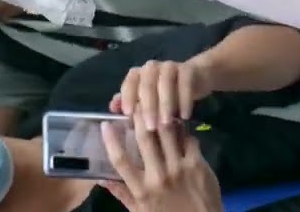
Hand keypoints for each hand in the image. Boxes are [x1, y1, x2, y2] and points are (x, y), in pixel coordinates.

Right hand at [100, 118, 222, 211]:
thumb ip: (122, 194)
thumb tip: (101, 179)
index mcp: (142, 189)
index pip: (120, 160)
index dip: (110, 140)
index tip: (105, 124)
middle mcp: (159, 177)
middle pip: (144, 139)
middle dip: (138, 118)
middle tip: (135, 106)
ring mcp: (180, 169)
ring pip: (167, 134)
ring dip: (160, 118)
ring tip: (157, 108)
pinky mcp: (199, 166)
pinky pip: (189, 140)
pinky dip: (183, 131)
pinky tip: (179, 127)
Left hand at [115, 59, 213, 130]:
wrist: (195, 79)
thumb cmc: (166, 95)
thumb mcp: (148, 101)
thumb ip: (131, 105)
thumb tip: (112, 109)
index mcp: (138, 74)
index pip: (128, 84)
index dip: (127, 97)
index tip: (127, 114)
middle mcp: (151, 67)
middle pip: (146, 86)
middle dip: (147, 107)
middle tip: (150, 127)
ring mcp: (169, 66)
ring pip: (165, 84)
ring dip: (165, 105)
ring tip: (167, 123)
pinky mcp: (187, 69)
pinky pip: (185, 84)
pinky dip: (184, 100)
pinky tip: (185, 116)